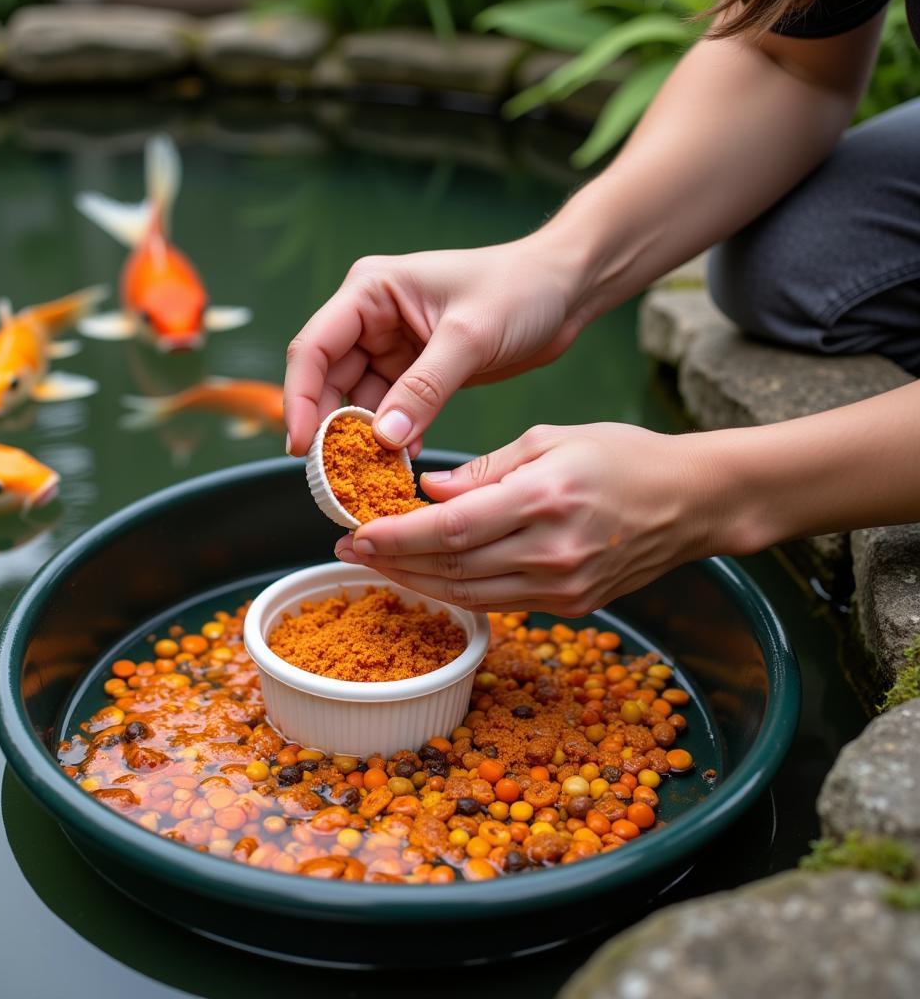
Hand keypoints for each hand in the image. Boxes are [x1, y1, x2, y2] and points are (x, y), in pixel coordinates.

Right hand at [283, 235, 582, 456]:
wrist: (565, 290)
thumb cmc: (520, 289)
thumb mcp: (469, 337)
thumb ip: (423, 388)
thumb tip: (383, 438)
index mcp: (371, 292)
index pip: (314, 347)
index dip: (301, 398)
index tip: (303, 445)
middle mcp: (372, 318)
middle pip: (329, 380)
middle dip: (329, 427)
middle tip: (330, 475)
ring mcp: (393, 347)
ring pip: (359, 401)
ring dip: (362, 439)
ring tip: (364, 477)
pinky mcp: (417, 372)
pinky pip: (391, 412)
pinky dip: (393, 438)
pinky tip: (399, 464)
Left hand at [334, 423, 723, 615]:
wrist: (691, 502)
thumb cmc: (623, 457)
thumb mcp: (551, 439)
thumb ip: (486, 469)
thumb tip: (429, 490)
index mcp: (545, 499)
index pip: (452, 528)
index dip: (398, 537)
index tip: (357, 534)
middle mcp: (553, 551)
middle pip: (453, 568)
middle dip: (395, 562)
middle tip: (352, 551)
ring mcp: (564, 585)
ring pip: (470, 594)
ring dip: (419, 583)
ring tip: (380, 566)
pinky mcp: (571, 604)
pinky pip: (499, 603)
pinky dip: (458, 593)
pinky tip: (430, 579)